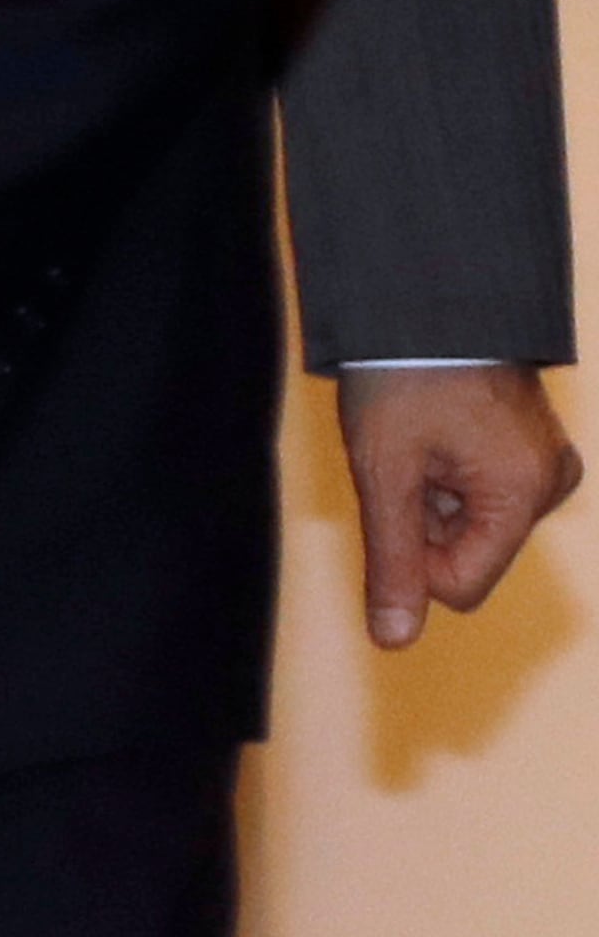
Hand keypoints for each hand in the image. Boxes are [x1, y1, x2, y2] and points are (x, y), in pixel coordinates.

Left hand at [339, 363, 580, 648]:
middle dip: (423, 520)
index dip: (413, 557)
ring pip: (473, 524)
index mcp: (523, 493)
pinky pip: (485, 491)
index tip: (393, 496)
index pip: (463, 586)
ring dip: (432, 495)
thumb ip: (392, 561)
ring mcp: (547, 462)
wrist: (426, 295)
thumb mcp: (386, 472)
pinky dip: (449, 474)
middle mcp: (550, 483)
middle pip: (469, 554)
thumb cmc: (403, 374)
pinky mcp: (534, 447)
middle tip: (403, 455)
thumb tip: (393, 641)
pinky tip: (434, 430)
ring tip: (418, 435)